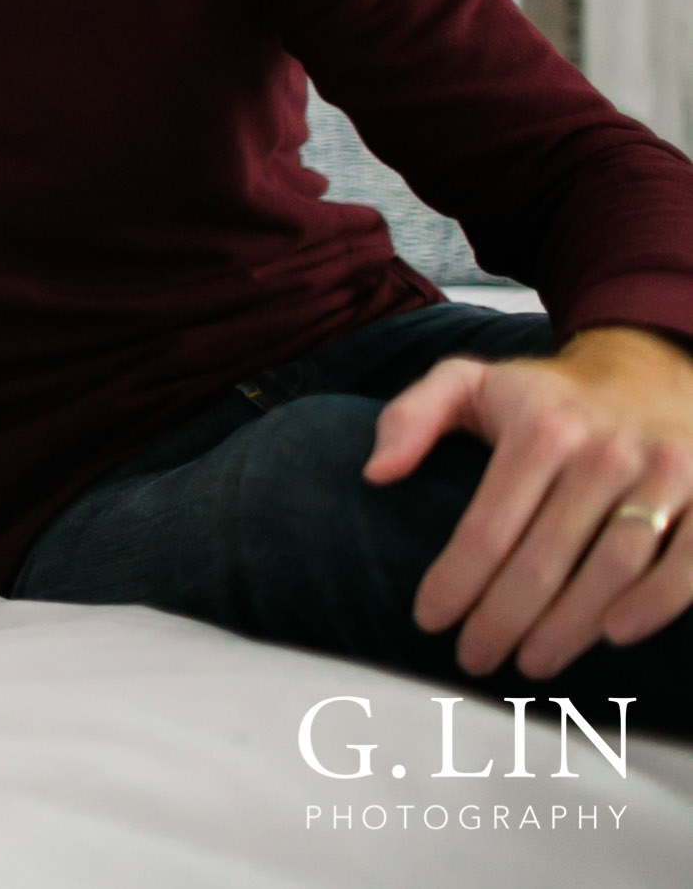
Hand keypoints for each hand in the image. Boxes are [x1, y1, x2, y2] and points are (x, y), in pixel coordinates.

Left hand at [365, 325, 692, 676]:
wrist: (648, 373)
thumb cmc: (544, 397)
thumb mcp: (467, 383)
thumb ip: (410, 416)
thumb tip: (375, 473)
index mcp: (540, 428)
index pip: (488, 527)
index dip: (455, 582)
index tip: (428, 621)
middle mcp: (604, 450)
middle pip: (545, 559)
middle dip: (503, 620)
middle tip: (474, 658)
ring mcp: (665, 473)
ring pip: (611, 569)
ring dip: (568, 627)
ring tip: (530, 662)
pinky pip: (689, 561)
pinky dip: (655, 603)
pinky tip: (615, 636)